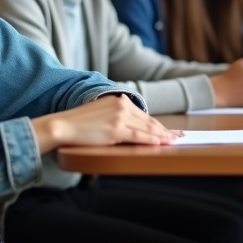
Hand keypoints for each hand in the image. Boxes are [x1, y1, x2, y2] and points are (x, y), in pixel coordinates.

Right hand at [31, 94, 179, 151]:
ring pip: (147, 129)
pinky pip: (138, 136)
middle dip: (165, 131)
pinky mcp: (116, 129)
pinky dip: (152, 140)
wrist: (63, 125)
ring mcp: (120, 117)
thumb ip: (117, 115)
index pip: (144, 115)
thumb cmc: (80, 122)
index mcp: (120, 100)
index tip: (170, 130)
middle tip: (179, 136)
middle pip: (149, 121)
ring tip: (174, 141)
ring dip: (163, 136)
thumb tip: (132, 124)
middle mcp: (122, 106)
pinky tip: (161, 143)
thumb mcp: (102, 112)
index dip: (158, 124)